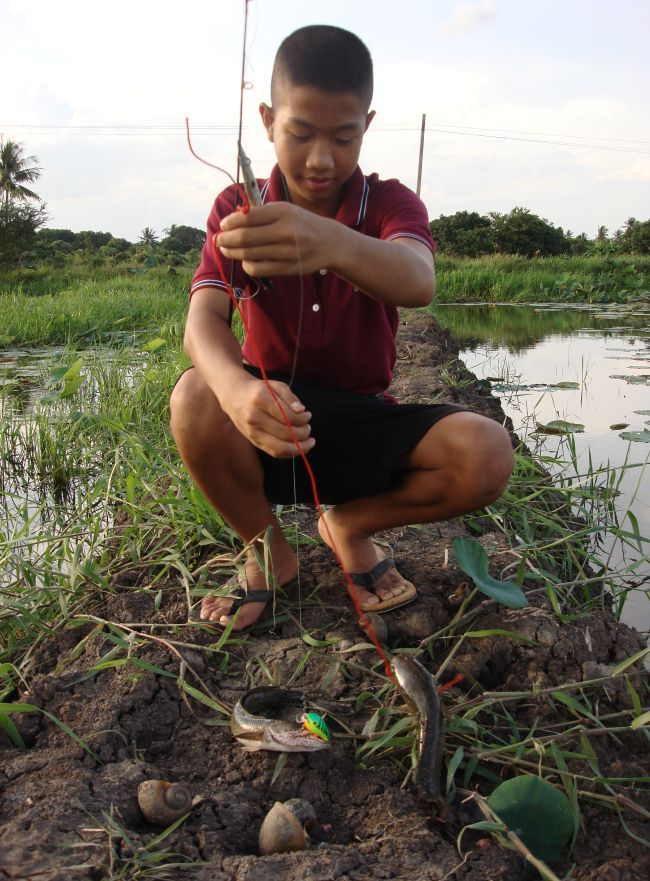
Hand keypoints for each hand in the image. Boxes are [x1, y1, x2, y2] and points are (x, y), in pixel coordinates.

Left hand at [216, 203, 337, 276]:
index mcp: (282, 212)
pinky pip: (258, 269)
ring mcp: (286, 252)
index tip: (223, 225)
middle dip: (226, 239)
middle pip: (244, 237)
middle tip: (219, 240)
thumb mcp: (285, 210)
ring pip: (248, 254)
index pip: (247, 217)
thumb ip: (262, 214)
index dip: (229, 222)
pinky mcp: (287, 268)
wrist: (329, 242)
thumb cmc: (301, 224)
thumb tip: (232, 221)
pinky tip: (246, 261)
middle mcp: (284, 231)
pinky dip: (247, 265)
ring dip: (232, 252)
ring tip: (227, 250)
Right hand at [221, 373, 314, 458]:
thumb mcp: (275, 385)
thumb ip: (290, 397)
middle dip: (303, 433)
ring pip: (279, 448)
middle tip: (308, 428)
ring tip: (308, 441)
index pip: (287, 416)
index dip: (302, 419)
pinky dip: (289, 453)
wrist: (234, 396)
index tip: (308, 415)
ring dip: (299, 447)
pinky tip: (298, 447)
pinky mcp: (253, 441)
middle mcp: (254, 418)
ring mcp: (252, 432)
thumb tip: (302, 411)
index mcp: (260, 400)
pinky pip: (273, 452)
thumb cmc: (259, 389)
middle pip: (285, 433)